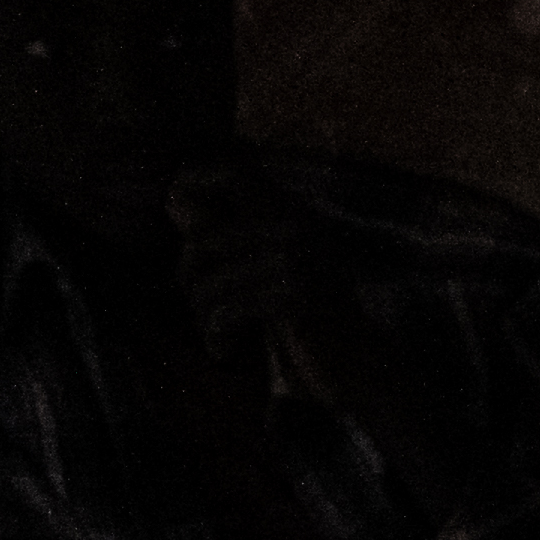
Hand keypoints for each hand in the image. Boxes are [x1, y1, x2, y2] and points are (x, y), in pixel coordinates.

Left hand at [158, 168, 437, 468]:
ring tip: (215, 337)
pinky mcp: (298, 296)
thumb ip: (235, 236)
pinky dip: (219, 333)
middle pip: (205, 240)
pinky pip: (232, 307)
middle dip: (189, 281)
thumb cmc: (310, 323)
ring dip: (204, 317)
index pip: (233, 172)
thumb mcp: (274, 268)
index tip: (179, 215)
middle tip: (199, 312)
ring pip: (213, 281)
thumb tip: (176, 201)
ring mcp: (299, 260)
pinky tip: (224, 351)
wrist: (363, 367)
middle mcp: (295, 227)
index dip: (196, 183)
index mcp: (291, 213)